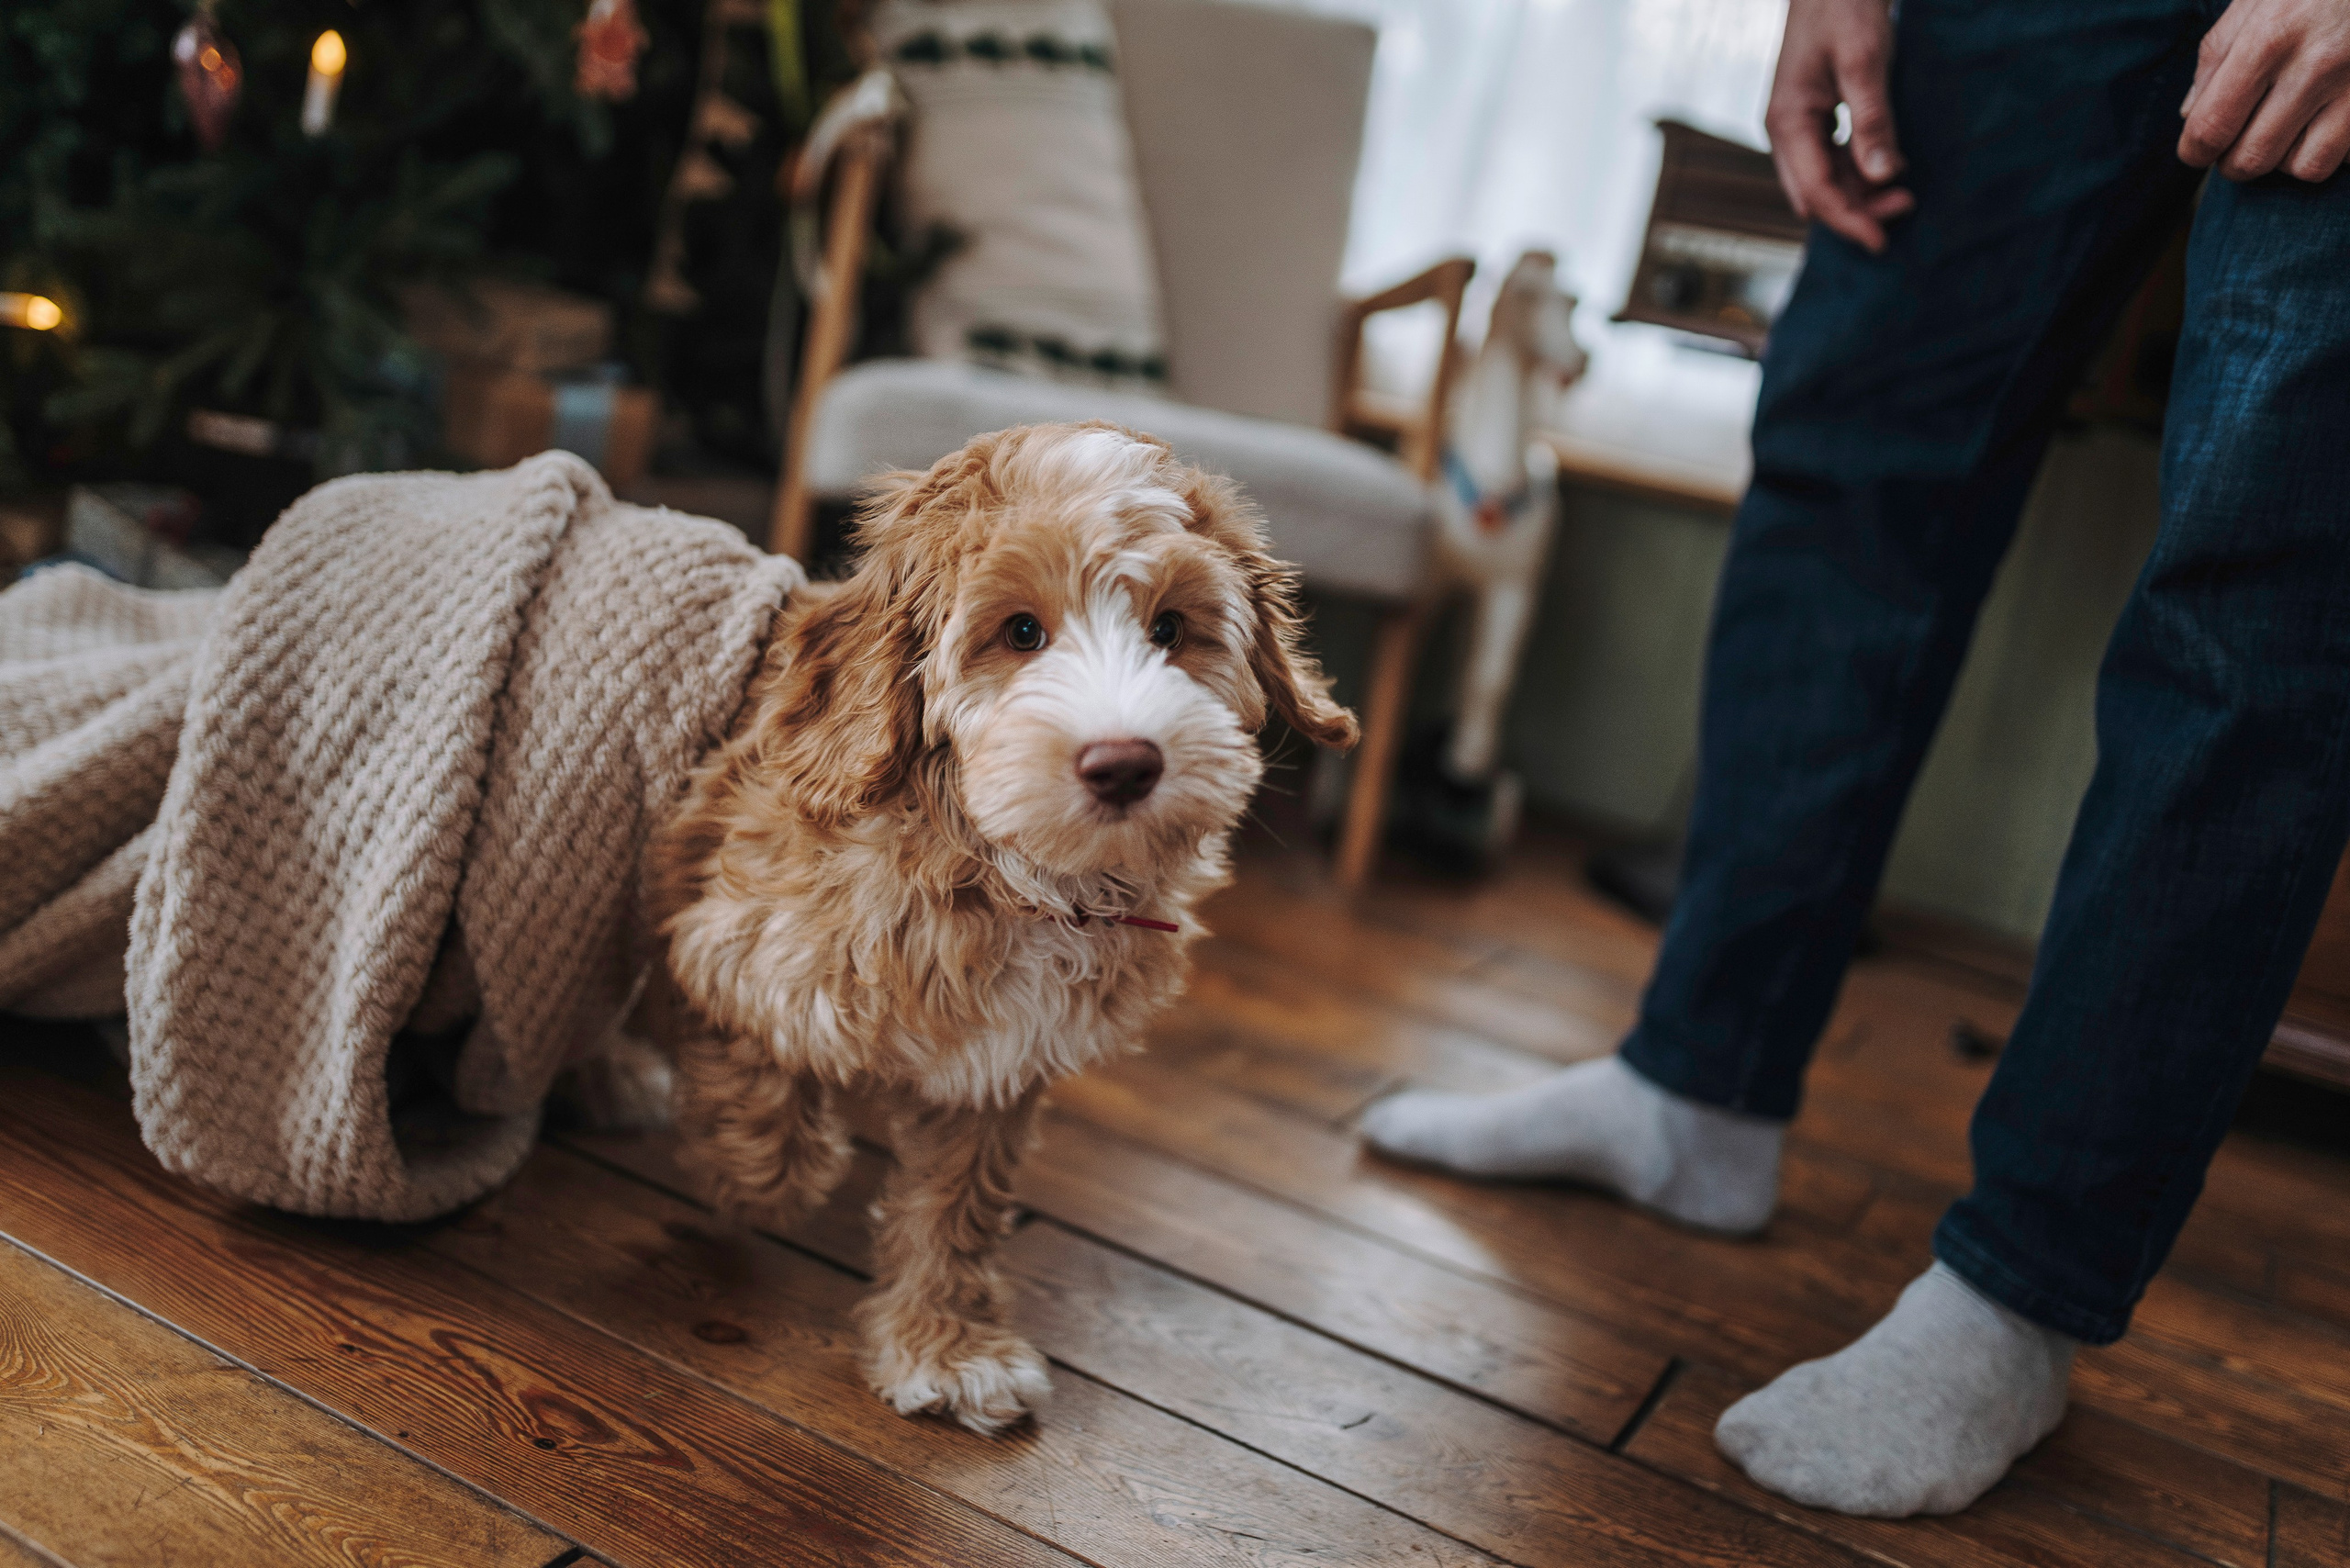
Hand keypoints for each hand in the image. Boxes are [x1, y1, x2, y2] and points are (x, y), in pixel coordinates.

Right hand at [1764, 0, 1914, 252]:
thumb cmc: (1844, 7)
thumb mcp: (1864, 62)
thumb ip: (1873, 120)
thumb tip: (1884, 175)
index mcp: (1788, 122)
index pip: (1816, 191)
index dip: (1849, 220)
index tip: (1882, 239)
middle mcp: (1786, 130)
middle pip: (1815, 194)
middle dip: (1855, 211)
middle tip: (1906, 207)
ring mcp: (1797, 124)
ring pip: (1823, 179)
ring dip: (1858, 193)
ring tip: (1903, 191)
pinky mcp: (1813, 115)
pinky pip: (1830, 159)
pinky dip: (1857, 171)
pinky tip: (1887, 165)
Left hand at [2179, 0, 2349, 180]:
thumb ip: (2216, 54)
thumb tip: (2191, 114)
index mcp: (2268, 38)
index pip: (2211, 127)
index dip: (2195, 152)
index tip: (2197, 151)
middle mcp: (2313, 65)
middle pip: (2251, 158)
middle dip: (2233, 162)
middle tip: (2237, 142)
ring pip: (2300, 167)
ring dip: (2282, 159)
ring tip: (2282, 129)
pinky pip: (2343, 157)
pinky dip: (2326, 152)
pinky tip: (2320, 126)